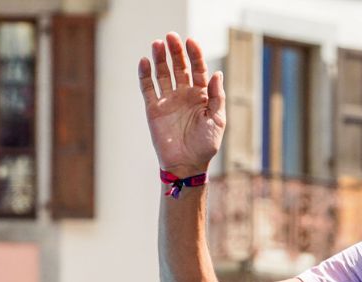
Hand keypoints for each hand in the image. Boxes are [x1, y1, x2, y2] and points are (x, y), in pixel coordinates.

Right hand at [138, 33, 225, 175]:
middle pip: (179, 67)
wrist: (186, 165)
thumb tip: (216, 73)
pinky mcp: (153, 108)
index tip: (190, 42)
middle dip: (176, 51)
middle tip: (171, 36)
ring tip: (157, 44)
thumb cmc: (205, 145)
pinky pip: (147, 88)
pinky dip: (145, 74)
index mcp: (201, 95)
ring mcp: (168, 100)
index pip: (197, 69)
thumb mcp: (217, 121)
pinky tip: (144, 62)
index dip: (194, 55)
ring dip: (160, 58)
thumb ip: (217, 97)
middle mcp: (184, 94)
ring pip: (163, 73)